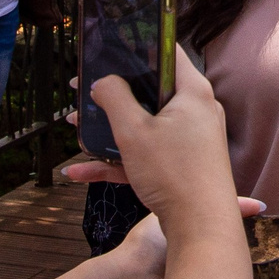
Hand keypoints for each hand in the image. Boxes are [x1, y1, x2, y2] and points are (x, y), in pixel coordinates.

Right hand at [82, 52, 240, 233]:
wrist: (202, 230)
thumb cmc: (175, 175)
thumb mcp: (134, 131)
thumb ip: (114, 97)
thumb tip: (103, 81)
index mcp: (192, 92)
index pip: (166, 52)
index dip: (135, 47)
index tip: (107, 49)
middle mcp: (196, 111)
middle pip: (149, 91)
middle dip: (112, 94)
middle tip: (82, 94)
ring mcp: (190, 139)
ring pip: (144, 125)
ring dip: (109, 129)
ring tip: (75, 128)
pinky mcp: (183, 164)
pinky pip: (147, 153)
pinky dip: (119, 160)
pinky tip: (80, 171)